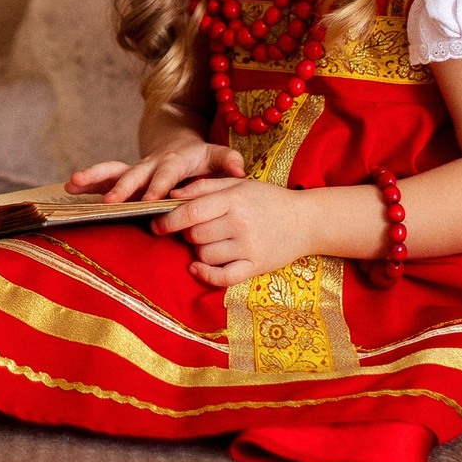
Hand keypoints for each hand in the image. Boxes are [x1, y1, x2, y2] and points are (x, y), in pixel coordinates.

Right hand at [66, 141, 245, 204]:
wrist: (180, 144)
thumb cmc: (202, 158)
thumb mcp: (218, 156)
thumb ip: (228, 161)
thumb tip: (239, 169)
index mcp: (176, 161)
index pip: (168, 174)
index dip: (159, 186)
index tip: (151, 201)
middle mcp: (152, 164)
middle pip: (136, 174)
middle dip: (123, 188)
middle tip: (112, 203)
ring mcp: (137, 170)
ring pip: (114, 171)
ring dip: (95, 178)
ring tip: (73, 183)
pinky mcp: (126, 177)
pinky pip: (104, 178)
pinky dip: (88, 182)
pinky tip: (69, 188)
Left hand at [157, 176, 313, 286]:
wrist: (306, 220)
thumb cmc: (268, 199)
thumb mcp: (239, 184)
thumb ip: (205, 187)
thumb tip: (172, 195)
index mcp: (234, 199)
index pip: (192, 212)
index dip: (168, 220)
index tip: (156, 224)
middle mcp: (241, 223)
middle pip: (195, 235)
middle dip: (186, 234)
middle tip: (192, 230)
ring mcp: (249, 246)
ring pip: (205, 255)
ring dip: (198, 251)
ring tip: (208, 242)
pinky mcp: (255, 266)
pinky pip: (222, 277)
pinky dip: (205, 274)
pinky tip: (197, 267)